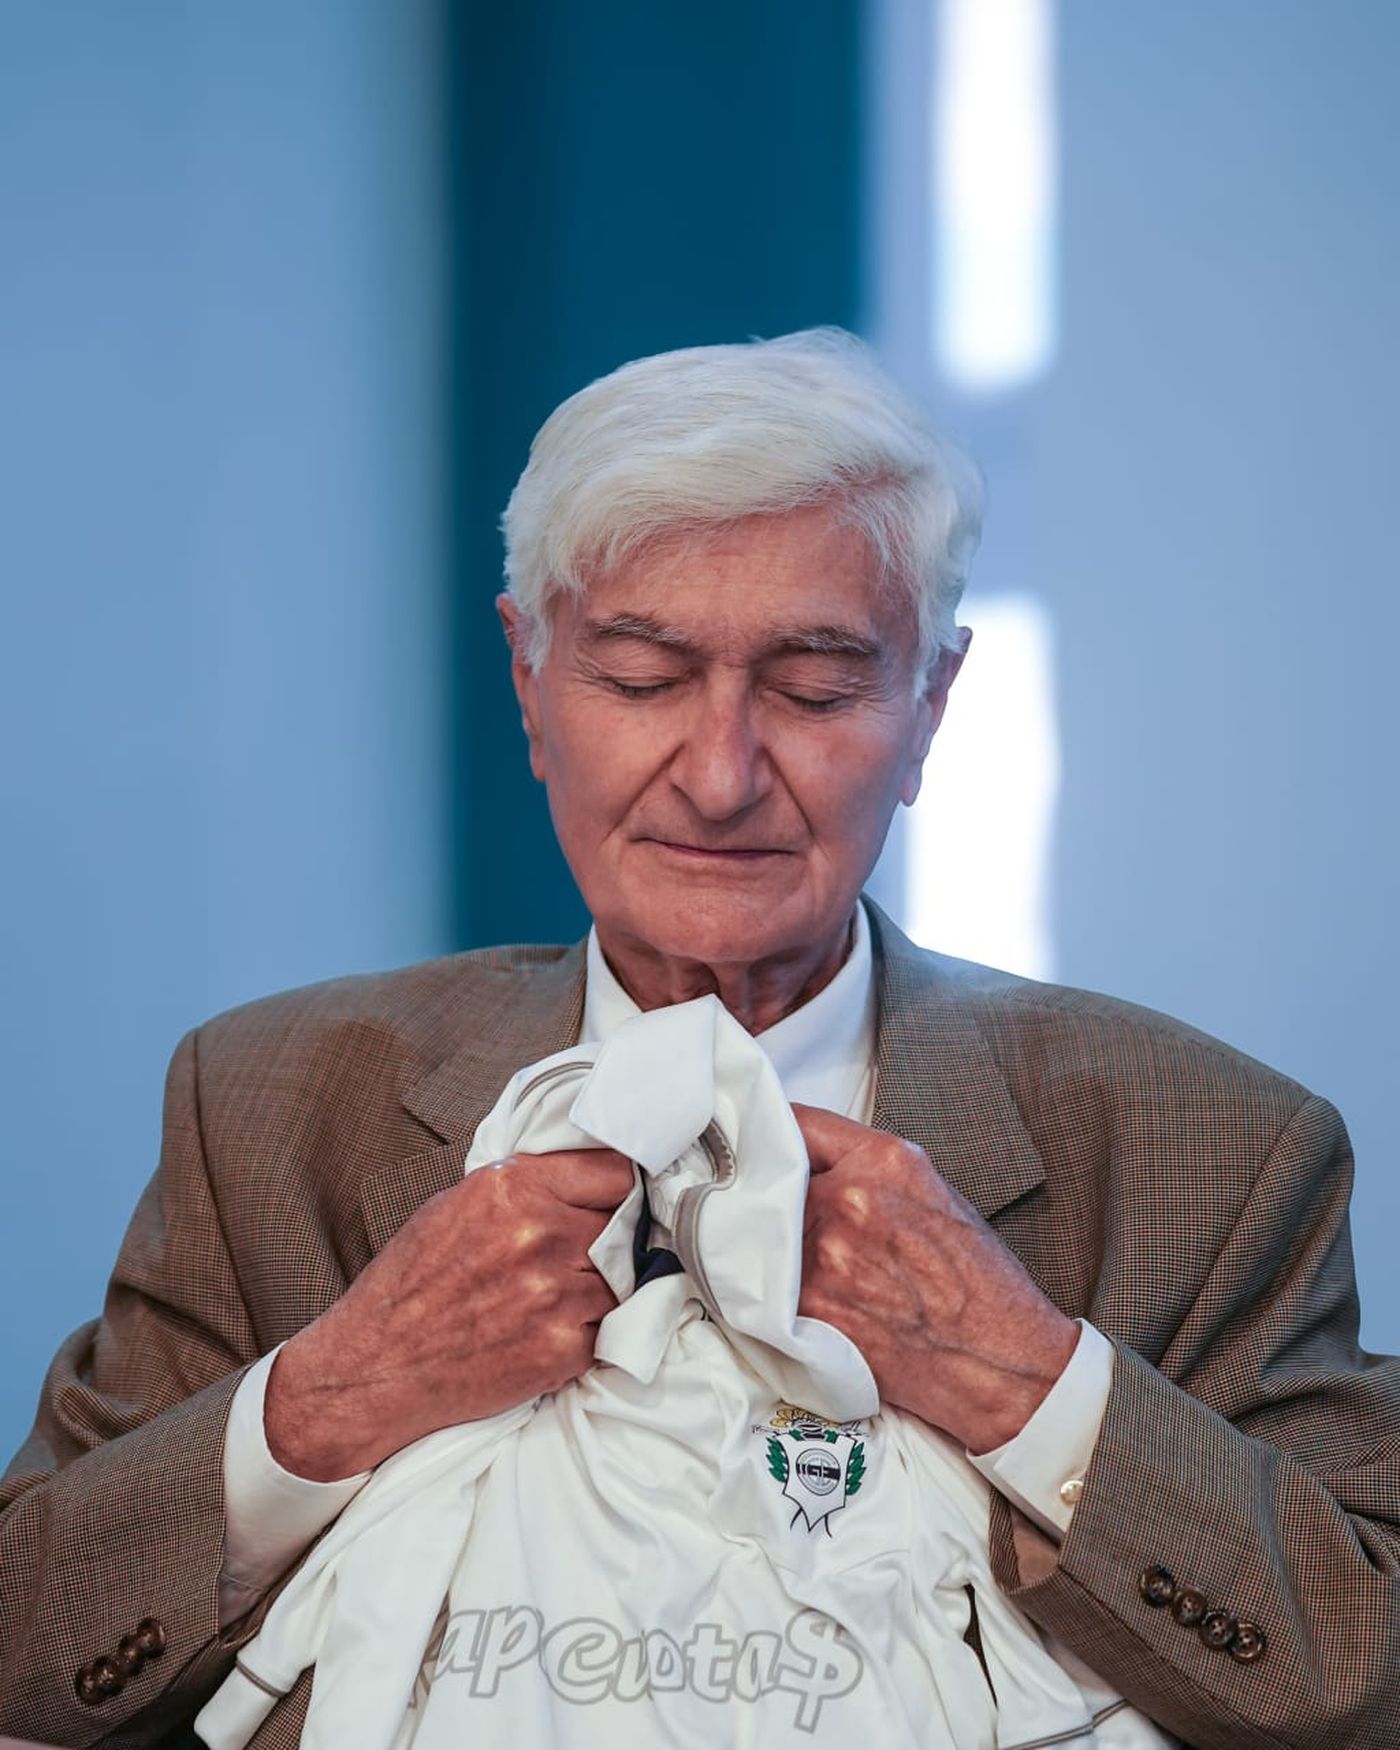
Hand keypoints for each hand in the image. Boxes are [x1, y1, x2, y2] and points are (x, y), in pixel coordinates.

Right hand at [264, 1147, 635, 1478]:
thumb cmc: (409, 1286)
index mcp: (514, 1188)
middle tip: (583, 1254)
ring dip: (601, 1287)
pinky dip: (586, 1330)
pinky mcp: (561, 1347)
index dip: (620, 1188)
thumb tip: (579, 1178)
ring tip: (555, 1296)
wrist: (373, 1368)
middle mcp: (540, 1234)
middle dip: (611, 1238)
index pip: (615, 1171)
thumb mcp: (457, 1205)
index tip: (617, 1200)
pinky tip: (546, 1329)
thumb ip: (524, 1186)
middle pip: (624, 1224)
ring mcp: (555, 1293)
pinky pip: (606, 1327)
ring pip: (622, 1279)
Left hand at [794, 1104, 1078, 1452]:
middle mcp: (849, 1200)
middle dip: (772, 1195)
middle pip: (770, 1179)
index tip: (762, 1143)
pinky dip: (768, 1290)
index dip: (776, 1135)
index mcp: (883, 1162)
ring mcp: (823, 1256)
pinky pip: (762, 1286)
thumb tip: (814, 1163)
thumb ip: (868, 1169)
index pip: (798, 1123)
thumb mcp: (934, 1194)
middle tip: (775, 1212)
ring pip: (759, 1234)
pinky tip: (795, 1299)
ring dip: (765, 1245)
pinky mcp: (807, 1309)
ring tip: (798, 1262)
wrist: (1000, 1363)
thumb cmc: (979, 1285)